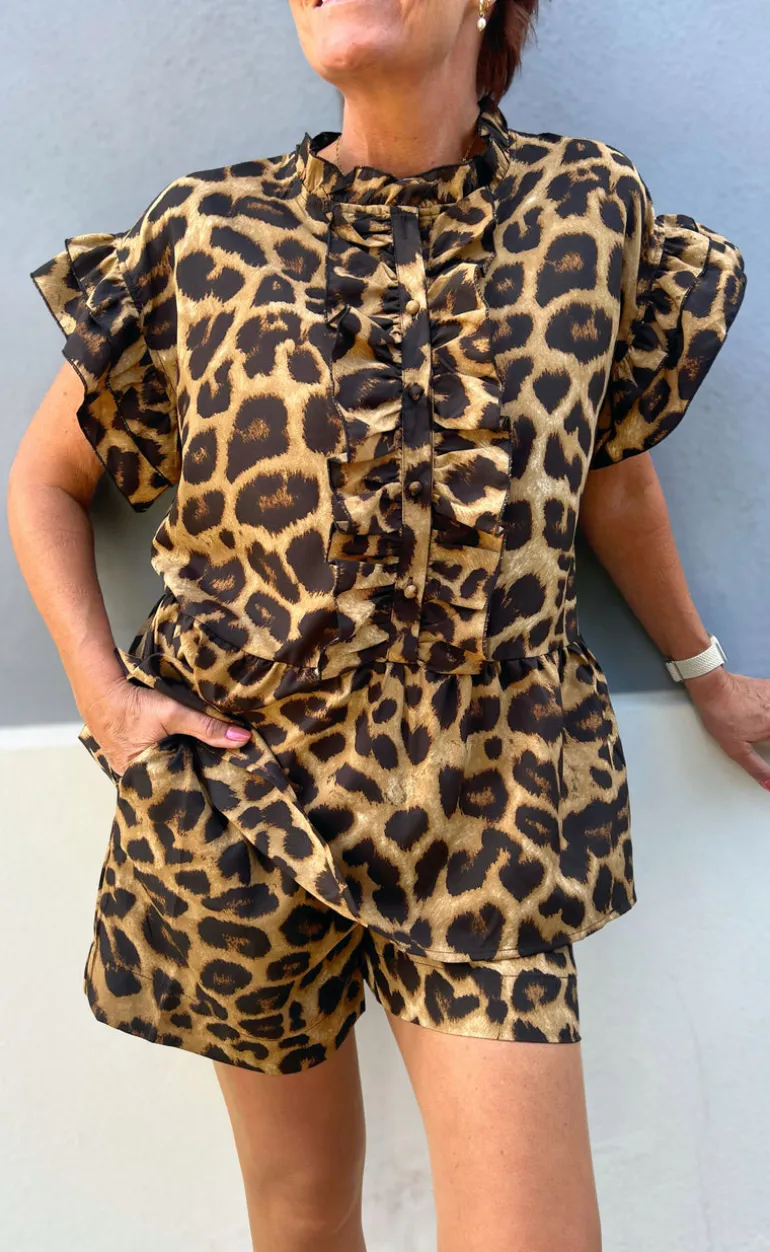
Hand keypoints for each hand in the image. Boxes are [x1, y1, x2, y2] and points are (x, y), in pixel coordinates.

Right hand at [82, 676, 251, 778]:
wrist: (100, 688)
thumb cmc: (133, 704)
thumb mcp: (174, 714)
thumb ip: (207, 727)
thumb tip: (242, 738)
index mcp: (142, 777)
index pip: (177, 791)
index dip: (196, 789)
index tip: (219, 789)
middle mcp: (132, 777)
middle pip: (169, 782)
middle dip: (189, 779)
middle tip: (217, 778)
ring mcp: (126, 767)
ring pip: (159, 772)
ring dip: (177, 767)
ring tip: (203, 766)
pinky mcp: (125, 754)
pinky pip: (150, 762)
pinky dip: (165, 758)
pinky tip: (180, 753)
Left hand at [684, 666, 769, 790]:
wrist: (712, 688)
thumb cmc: (721, 715)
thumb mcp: (736, 749)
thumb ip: (755, 767)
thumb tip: (769, 783)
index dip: (769, 747)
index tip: (765, 746)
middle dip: (769, 737)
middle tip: (762, 738)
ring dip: (768, 722)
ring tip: (758, 726)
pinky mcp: (769, 686)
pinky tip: (765, 712)